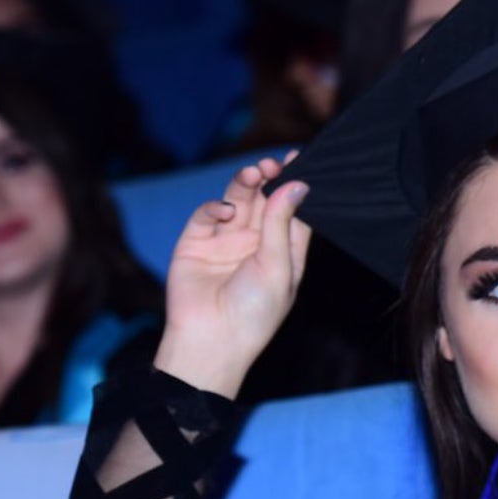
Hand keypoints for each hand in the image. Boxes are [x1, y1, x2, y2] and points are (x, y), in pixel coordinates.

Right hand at [153, 154, 311, 397]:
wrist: (211, 339)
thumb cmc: (255, 312)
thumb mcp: (277, 265)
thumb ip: (283, 224)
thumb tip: (297, 185)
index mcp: (284, 252)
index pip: (293, 210)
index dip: (296, 185)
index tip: (301, 159)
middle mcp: (256, 243)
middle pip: (265, 200)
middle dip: (269, 179)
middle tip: (272, 164)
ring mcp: (225, 241)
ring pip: (237, 201)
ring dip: (245, 184)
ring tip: (253, 173)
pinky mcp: (196, 242)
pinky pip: (207, 214)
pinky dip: (215, 207)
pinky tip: (226, 211)